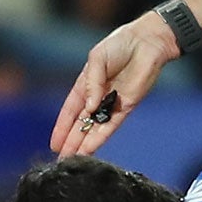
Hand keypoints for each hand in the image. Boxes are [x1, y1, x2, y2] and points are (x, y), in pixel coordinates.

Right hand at [52, 12, 179, 156]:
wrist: (146, 42)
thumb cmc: (120, 44)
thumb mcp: (97, 58)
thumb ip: (91, 82)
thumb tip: (89, 107)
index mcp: (86, 85)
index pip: (71, 110)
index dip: (62, 127)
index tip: (54, 143)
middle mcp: (97, 97)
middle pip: (81, 124)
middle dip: (71, 141)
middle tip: (61, 159)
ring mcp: (111, 104)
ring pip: (94, 128)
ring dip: (84, 144)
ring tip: (73, 159)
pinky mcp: (126, 106)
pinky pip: (111, 125)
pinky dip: (100, 137)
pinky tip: (90, 148)